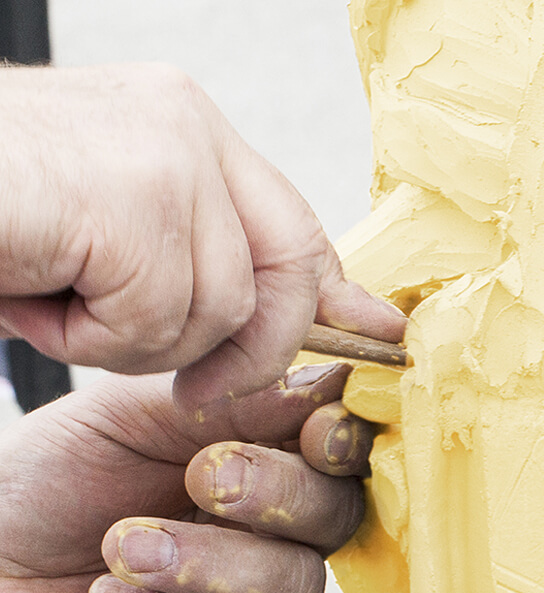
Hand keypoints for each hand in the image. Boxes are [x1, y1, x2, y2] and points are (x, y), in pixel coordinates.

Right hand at [0, 63, 404, 410]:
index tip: (378, 335)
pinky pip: (157, 316)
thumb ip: (191, 263)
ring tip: (62, 297)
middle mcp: (187, 128)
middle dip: (252, 349)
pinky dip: (93, 336)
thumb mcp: (104, 242)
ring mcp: (165, 156)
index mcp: (184, 132)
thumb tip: (279, 317)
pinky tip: (41, 293)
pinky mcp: (135, 198)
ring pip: (217, 309)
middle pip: (289, 268)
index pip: (294, 223)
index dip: (335, 292)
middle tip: (193, 388)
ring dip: (133, 338)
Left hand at [0, 362, 373, 592]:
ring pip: (296, 588)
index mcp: (262, 461)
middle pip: (337, 517)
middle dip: (278, 491)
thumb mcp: (131, 413)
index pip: (339, 453)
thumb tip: (328, 383)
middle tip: (205, 477)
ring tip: (123, 545)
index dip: (342, 440)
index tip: (313, 430)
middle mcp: (271, 537)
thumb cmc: (54, 480)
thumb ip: (227, 399)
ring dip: (211, 561)